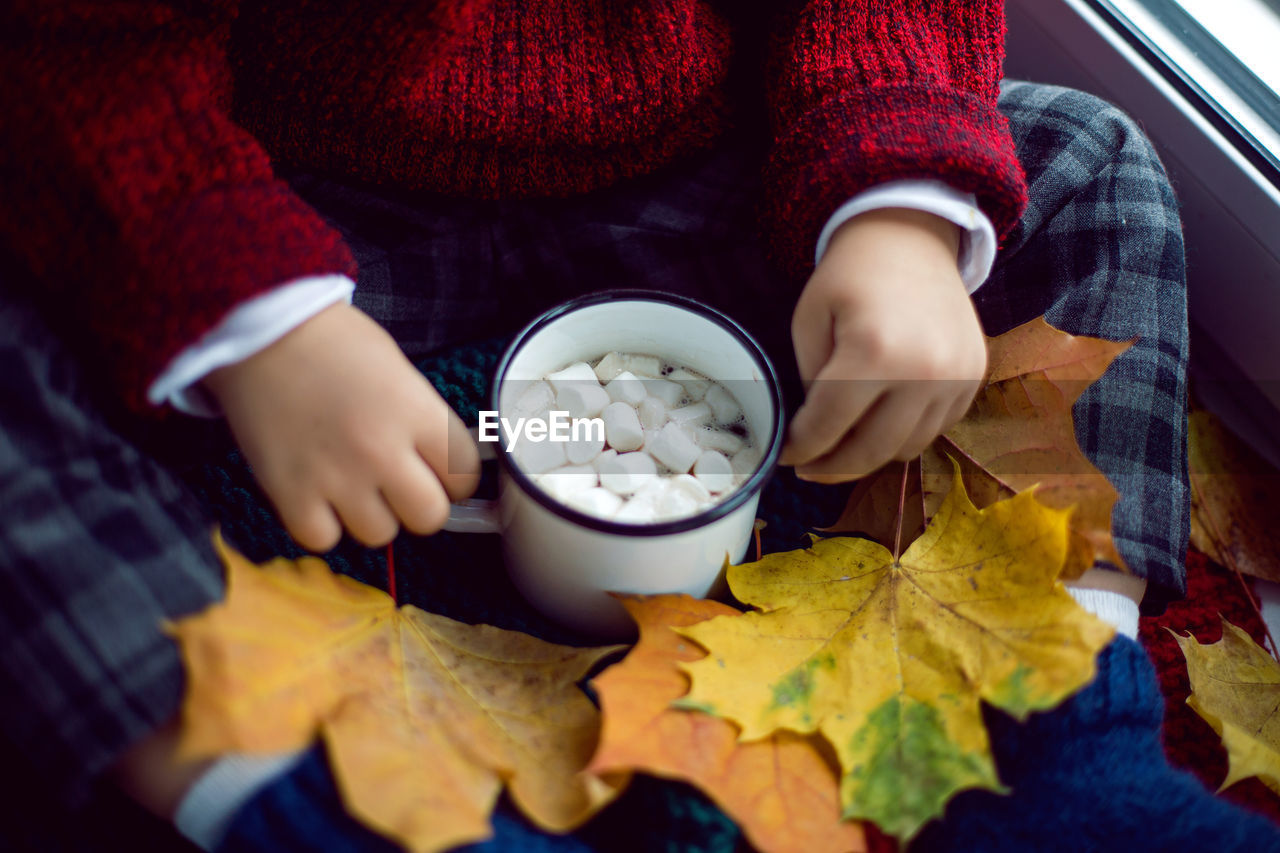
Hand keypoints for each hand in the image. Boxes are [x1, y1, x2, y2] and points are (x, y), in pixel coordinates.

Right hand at [204, 303, 479, 550]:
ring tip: (352, 484)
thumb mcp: (399, 371)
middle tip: (400, 485)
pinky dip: (322, 524)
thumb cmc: (332, 342)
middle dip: (419, 503)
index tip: (439, 471)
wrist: (259, 330)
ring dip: (370, 515)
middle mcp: (382, 450)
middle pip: (429, 517)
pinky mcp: (290, 493)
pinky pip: (324, 539)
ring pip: (379, 534)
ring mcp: (335, 476)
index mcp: (416, 412)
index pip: (464, 475)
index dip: (454, 476)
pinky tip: (317, 495)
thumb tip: (443, 462)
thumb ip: (424, 420)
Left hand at [781, 208, 986, 482]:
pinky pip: (936, 429)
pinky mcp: (973, 377)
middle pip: (871, 451)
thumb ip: (808, 382)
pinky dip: (905, 433)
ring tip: (844, 442)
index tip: (786, 456)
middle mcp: (923, 371)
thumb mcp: (808, 320)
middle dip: (833, 467)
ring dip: (871, 453)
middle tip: (810, 468)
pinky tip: (881, 417)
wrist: (911, 237)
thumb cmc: (850, 275)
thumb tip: (815, 434)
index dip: (800, 449)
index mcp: (873, 353)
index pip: (828, 427)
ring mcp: (955, 377)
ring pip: (907, 448)